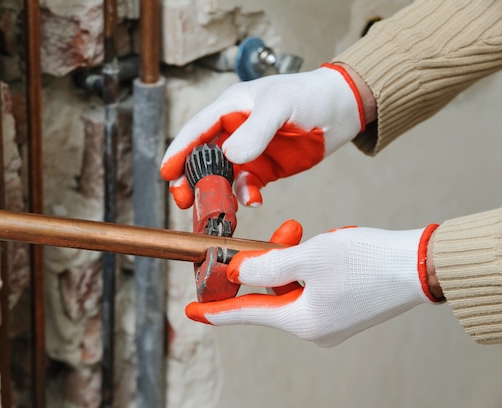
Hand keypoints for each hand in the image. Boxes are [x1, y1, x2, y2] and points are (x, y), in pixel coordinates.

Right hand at [160, 63, 366, 208]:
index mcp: (230, 107)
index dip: (178, 151)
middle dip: (190, 179)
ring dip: (217, 192)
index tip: (166, 173)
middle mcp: (234, 130)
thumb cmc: (310, 96)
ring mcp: (249, 151)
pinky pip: (248, 187)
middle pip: (202, 157)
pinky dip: (247, 196)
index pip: (196, 130)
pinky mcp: (265, 169)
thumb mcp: (280, 106)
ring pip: (222, 176)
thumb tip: (230, 157)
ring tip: (217, 208)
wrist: (343, 109)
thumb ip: (255, 130)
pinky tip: (254, 200)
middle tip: (183, 199)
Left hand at [186, 222, 441, 347]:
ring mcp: (331, 320)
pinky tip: (327, 246)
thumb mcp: (306, 256)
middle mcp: (314, 327)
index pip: (247, 313)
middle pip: (272, 293)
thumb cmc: (366, 260)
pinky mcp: (344, 308)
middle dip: (270, 261)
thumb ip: (265, 265)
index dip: (217, 310)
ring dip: (293, 257)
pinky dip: (309, 265)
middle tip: (283, 233)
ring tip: (309, 233)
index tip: (193, 311)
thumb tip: (236, 273)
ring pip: (293, 285)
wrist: (420, 264)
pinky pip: (312, 286)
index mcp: (302, 321)